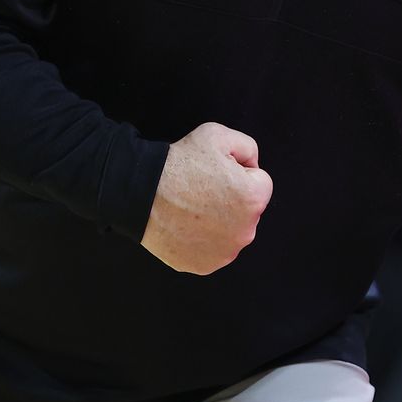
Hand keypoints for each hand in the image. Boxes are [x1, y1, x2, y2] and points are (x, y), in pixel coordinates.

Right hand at [140, 122, 270, 274]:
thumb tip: (252, 167)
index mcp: (254, 199)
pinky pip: (212, 249)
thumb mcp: (219, 135)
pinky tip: (185, 225)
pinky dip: (202, 240)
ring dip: (219, 222)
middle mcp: (245, 232)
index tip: (216, 173)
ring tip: (192, 208)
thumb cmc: (179, 164)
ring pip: (230, 232)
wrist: (140, 192)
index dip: (238, 173)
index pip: (260, 183)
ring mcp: (224, 253)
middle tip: (203, 190)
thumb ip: (248, 148)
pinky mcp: (204, 265)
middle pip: (247, 211)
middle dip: (232, 200)